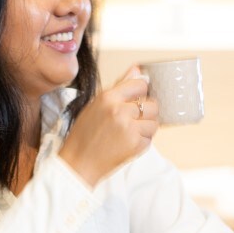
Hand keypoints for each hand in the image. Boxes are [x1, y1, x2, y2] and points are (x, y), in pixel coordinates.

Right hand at [58, 66, 158, 185]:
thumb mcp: (96, 105)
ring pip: (154, 122)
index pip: (140, 84)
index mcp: (108, 97)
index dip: (140, 93)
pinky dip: (142, 141)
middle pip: (152, 104)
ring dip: (146, 128)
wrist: (79, 163)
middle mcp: (120, 111)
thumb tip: (137, 70)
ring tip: (129, 132)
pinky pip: (150, 138)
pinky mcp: (135, 145)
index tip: (136, 100)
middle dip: (146, 112)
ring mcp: (129, 128)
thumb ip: (119, 87)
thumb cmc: (84, 134)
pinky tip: (127, 142)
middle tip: (133, 120)